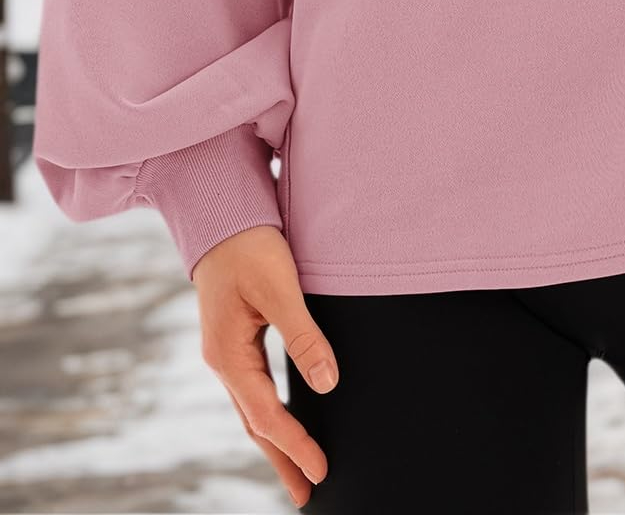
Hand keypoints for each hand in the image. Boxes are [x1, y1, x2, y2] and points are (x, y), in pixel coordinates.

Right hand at [193, 224, 336, 507]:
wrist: (219, 214)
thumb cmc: (250, 246)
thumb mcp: (281, 288)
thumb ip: (304, 335)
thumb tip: (327, 383)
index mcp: (229, 355)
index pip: (266, 416)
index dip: (296, 445)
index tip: (322, 470)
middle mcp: (223, 360)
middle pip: (254, 423)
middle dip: (281, 459)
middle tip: (307, 493)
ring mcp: (225, 351)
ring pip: (252, 407)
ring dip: (275, 439)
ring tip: (299, 467)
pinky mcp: (234, 338)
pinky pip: (252, 387)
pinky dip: (269, 410)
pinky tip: (284, 416)